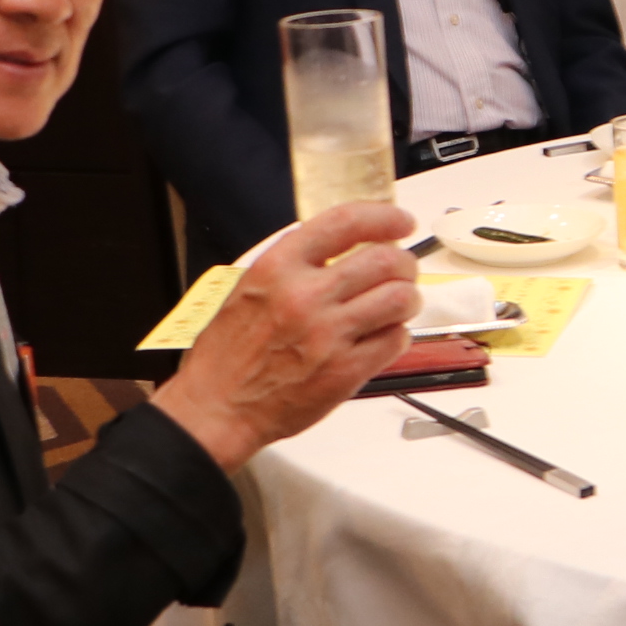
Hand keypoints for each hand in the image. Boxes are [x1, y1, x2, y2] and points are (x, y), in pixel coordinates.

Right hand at [152, 202, 418, 471]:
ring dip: (407, 299)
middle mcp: (305, 296)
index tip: (401, 222)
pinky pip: (395, 340)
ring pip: (400, 299)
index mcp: (277, 267)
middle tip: (403, 272)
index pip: (345, 222)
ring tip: (397, 306)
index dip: (384, 217)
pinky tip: (382, 337)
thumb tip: (344, 246)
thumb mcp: (248, 288)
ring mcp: (328, 334)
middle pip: (385, 260)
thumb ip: (295, 265)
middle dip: (404, 264)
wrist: (217, 408)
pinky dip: (397, 335)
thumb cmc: (228, 354)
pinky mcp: (345, 371)